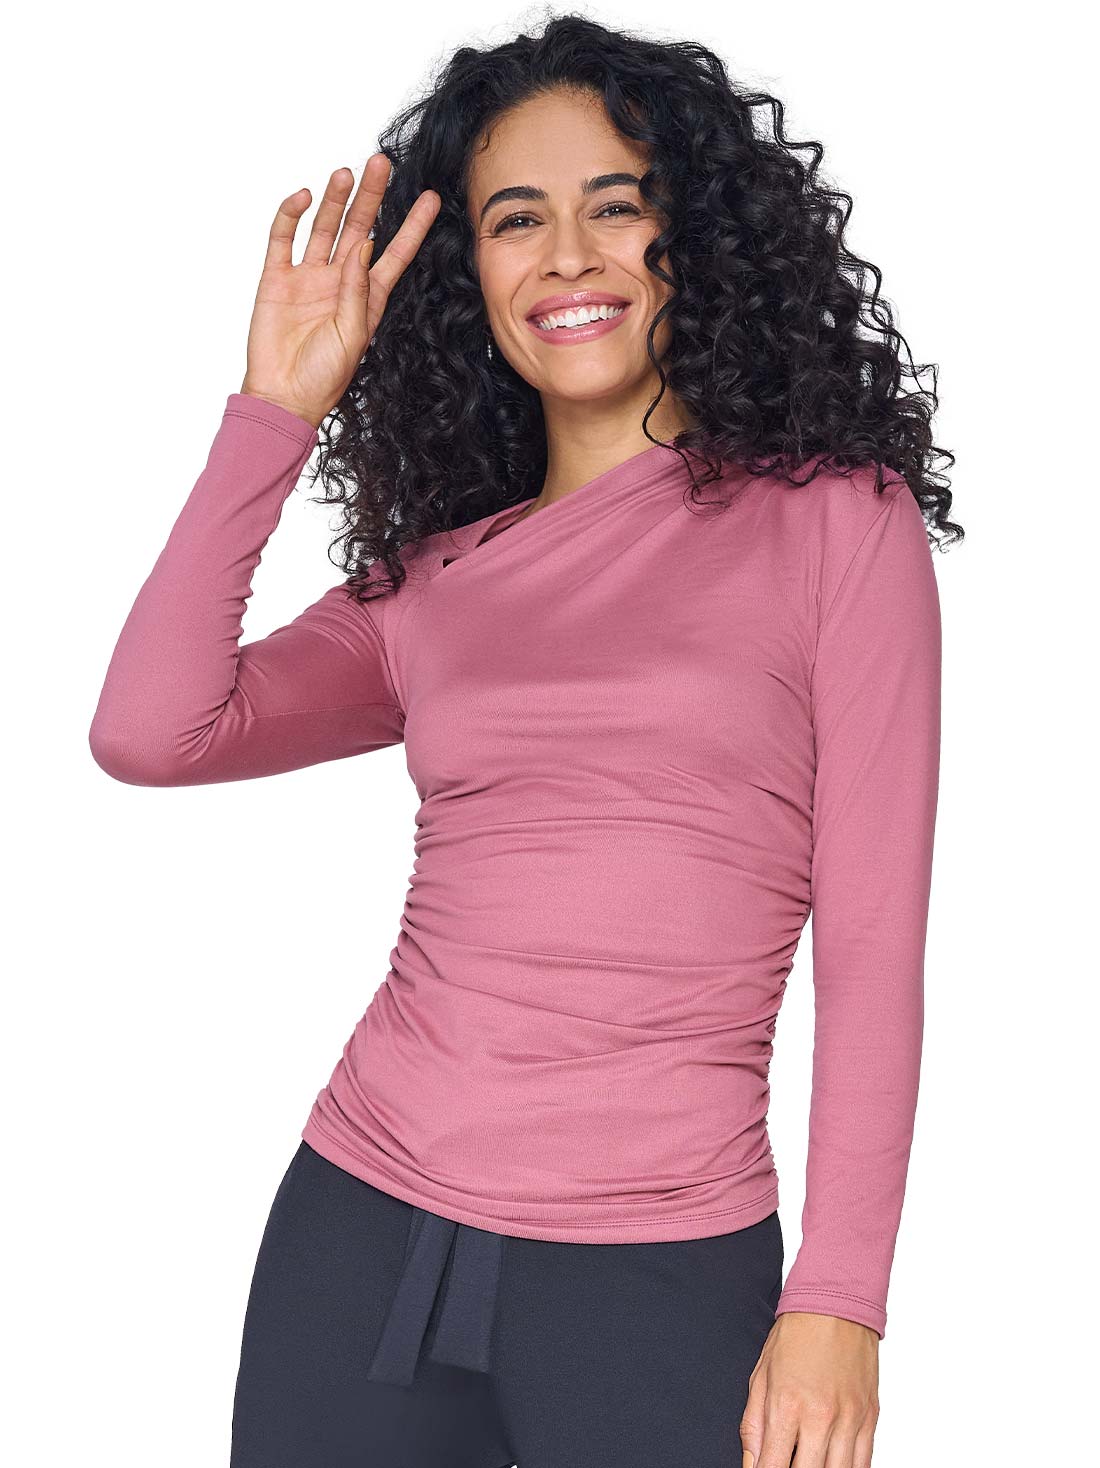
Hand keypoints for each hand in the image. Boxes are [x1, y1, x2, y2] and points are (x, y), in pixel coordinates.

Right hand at [239, 154, 440, 427]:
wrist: (283, 397)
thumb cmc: (323, 378)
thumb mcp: (352, 337)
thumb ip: (358, 292)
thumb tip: (362, 246)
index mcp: (367, 298)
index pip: (395, 253)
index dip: (412, 226)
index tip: (430, 197)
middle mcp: (341, 281)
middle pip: (360, 229)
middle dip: (372, 197)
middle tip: (381, 162)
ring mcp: (309, 277)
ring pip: (324, 227)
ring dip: (335, 200)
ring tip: (346, 173)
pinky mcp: (277, 278)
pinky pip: (283, 238)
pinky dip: (290, 215)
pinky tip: (301, 197)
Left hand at [740, 1312, 879, 1467]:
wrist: (835, 1304)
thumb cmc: (795, 1335)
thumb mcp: (761, 1376)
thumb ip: (754, 1425)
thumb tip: (751, 1463)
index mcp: (787, 1405)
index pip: (773, 1466)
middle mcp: (820, 1416)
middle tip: (787, 1466)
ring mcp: (849, 1419)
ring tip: (809, 1463)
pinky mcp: (870, 1417)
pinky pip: (864, 1463)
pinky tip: (833, 1465)